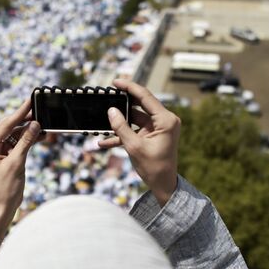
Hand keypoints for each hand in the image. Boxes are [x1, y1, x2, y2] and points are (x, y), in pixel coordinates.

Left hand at [0, 99, 40, 221]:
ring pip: (16, 134)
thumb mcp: (17, 163)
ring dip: (30, 130)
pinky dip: (29, 139)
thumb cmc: (6, 188)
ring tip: (44, 124)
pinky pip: (18, 142)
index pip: (6, 124)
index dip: (20, 112)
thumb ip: (26, 142)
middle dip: (26, 119)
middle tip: (39, 107)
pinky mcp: (6, 154)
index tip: (30, 100)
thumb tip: (35, 124)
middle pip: (10, 126)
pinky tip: (41, 135)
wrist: (3, 206)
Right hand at [98, 79, 180, 205]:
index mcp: (166, 120)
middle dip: (122, 102)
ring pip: (134, 118)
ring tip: (102, 119)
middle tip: (107, 95)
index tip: (116, 82)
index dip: (129, 87)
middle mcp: (164, 120)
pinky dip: (122, 135)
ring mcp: (158, 128)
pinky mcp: (152, 135)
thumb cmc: (154, 167)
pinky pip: (135, 130)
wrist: (163, 186)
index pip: (146, 97)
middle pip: (140, 105)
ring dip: (119, 122)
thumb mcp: (134, 147)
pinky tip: (103, 142)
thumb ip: (121, 127)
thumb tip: (111, 110)